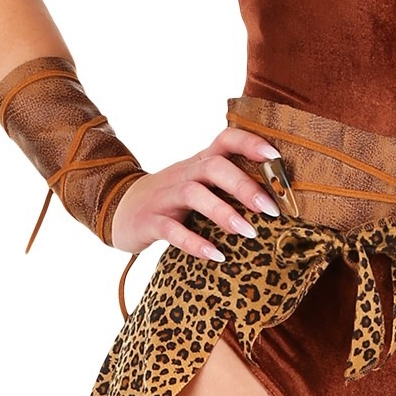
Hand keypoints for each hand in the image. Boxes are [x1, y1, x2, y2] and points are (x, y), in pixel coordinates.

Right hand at [109, 125, 282, 262]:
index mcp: (198, 163)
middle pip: (214, 167)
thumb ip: (228, 183)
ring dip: (224, 212)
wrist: (118, 208)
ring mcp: (164, 197)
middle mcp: (183, 175)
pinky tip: (217, 256)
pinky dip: (195, 243)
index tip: (276, 156)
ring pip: (194, 194)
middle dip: (245, 186)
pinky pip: (171, 230)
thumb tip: (278, 195)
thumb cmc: (171, 198)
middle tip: (272, 209)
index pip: (225, 139)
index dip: (250, 143)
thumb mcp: (198, 183)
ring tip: (249, 232)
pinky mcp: (149, 222)